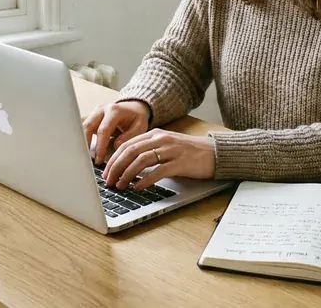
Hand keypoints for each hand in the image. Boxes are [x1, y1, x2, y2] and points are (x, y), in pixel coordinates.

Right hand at [82, 100, 151, 164]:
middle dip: (86, 144)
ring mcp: (94, 112)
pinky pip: (81, 127)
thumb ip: (129, 135)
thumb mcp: (140, 126)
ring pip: (82, 127)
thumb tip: (116, 145)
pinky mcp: (90, 117)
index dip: (100, 146)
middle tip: (87, 160)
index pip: (103, 130)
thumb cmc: (137, 118)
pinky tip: (80, 149)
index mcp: (114, 111)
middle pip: (88, 126)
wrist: (133, 108)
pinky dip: (80, 138)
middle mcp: (102, 109)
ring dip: (81, 142)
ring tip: (83, 157)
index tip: (99, 160)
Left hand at [101, 129, 215, 190]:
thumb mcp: (166, 147)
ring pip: (142, 160)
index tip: (106, 172)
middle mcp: (161, 139)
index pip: (127, 144)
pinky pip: (158, 171)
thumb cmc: (189, 153)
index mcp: (155, 134)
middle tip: (108, 181)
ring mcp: (171, 150)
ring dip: (127, 174)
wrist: (215, 153)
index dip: (114, 159)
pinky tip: (138, 187)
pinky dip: (145, 180)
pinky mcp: (180, 162)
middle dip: (116, 167)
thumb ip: (149, 152)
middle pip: (131, 151)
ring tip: (120, 185)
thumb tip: (126, 167)